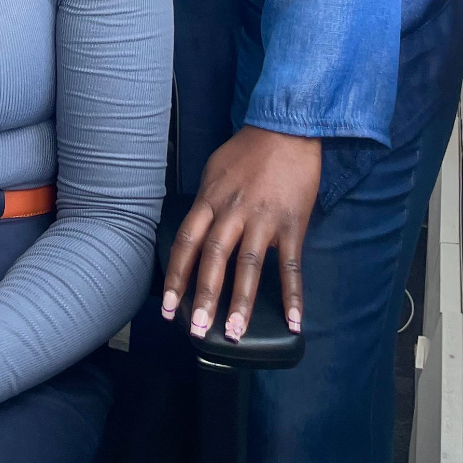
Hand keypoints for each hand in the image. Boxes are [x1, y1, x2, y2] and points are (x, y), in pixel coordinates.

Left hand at [162, 126, 320, 340]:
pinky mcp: (292, 223)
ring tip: (236, 333)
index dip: (177, 276)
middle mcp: (233, 211)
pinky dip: (293, 295)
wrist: (286, 128)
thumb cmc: (248, 150)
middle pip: (213, 257)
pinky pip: (291, 264)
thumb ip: (206, 203)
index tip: (168, 307)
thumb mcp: (214, 169)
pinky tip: (294, 321)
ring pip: (248, 265)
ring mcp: (263, 218)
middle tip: (196, 330)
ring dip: (241, 301)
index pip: (187, 242)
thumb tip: (196, 233)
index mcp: (211, 199)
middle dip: (203, 296)